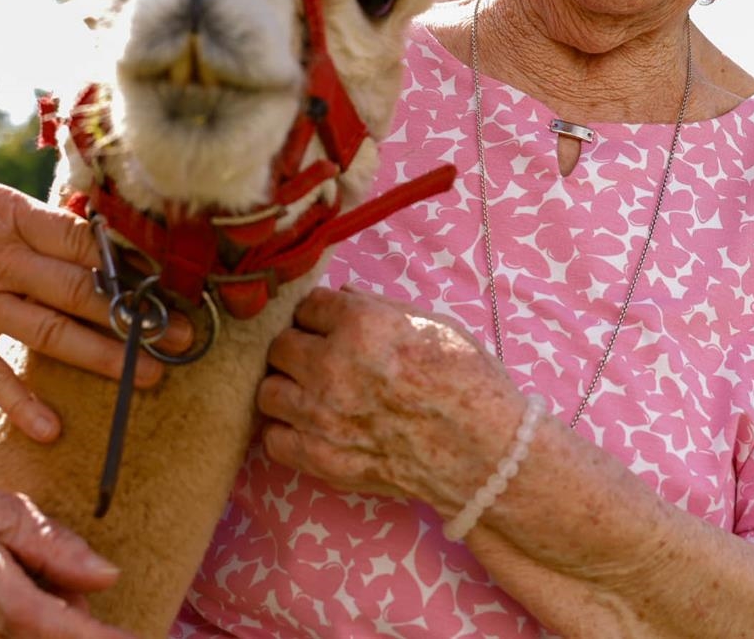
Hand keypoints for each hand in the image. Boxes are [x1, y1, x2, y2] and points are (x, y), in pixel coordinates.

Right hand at [0, 180, 187, 441]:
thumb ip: (32, 222)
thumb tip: (90, 236)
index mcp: (9, 216)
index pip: (84, 242)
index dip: (129, 265)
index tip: (167, 285)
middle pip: (81, 289)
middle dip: (137, 316)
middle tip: (181, 339)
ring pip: (52, 334)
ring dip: (104, 357)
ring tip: (147, 378)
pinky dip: (22, 406)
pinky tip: (54, 428)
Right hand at [0, 450, 133, 638]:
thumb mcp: (1, 510)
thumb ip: (56, 547)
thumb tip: (109, 577)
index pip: (54, 626)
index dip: (97, 638)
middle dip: (71, 626)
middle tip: (77, 599)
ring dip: (39, 628)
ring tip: (34, 595)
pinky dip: (12, 631)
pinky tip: (11, 608)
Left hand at [256, 286, 525, 514]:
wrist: (485, 453)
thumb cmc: (469, 382)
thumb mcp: (433, 325)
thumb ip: (380, 307)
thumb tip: (343, 293)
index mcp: (361, 324)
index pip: (308, 305)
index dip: (322, 315)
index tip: (332, 325)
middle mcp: (332, 366)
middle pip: (280, 346)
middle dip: (299, 347)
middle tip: (321, 358)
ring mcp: (322, 416)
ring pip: (268, 392)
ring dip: (288, 389)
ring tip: (313, 394)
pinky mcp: (321, 459)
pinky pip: (274, 440)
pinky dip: (288, 433)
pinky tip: (311, 428)